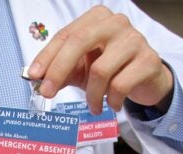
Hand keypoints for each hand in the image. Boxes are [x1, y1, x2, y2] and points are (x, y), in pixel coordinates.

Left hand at [27, 6, 173, 114]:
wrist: (146, 79)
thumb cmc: (111, 69)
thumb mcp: (82, 68)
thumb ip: (62, 71)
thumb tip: (39, 79)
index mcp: (96, 18)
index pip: (66, 35)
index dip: (47, 56)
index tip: (33, 75)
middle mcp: (115, 23)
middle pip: (80, 42)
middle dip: (59, 70)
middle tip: (48, 93)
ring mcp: (134, 40)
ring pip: (100, 70)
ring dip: (92, 95)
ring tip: (93, 106)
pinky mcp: (148, 61)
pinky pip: (120, 85)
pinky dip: (112, 100)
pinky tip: (112, 105)